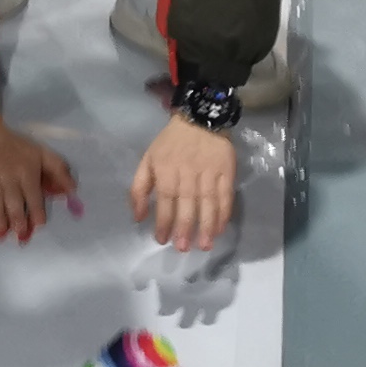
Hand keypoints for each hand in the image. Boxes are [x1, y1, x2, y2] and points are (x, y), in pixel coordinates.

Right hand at [0, 100, 80, 243]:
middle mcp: (7, 177)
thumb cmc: (12, 145)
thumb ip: (58, 170)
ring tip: (1, 231)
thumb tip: (73, 190)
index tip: (38, 224)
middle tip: (20, 233)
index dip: (37, 212)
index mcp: (26, 170)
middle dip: (18, 222)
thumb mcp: (40, 152)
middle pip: (14, 204)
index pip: (33, 196)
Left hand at [130, 117, 239, 252]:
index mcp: (167, 168)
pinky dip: (224, 213)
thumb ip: (139, 188)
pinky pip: (226, 195)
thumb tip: (138, 218)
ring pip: (208, 201)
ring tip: (205, 245)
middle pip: (187, 202)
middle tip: (183, 248)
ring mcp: (210, 171)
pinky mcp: (227, 171)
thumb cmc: (170, 144)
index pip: (165, 198)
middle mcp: (188, 171)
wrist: (200, 119)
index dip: (163, 221)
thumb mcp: (148, 160)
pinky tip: (220, 228)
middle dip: (185, 227)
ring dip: (207, 225)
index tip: (162, 240)